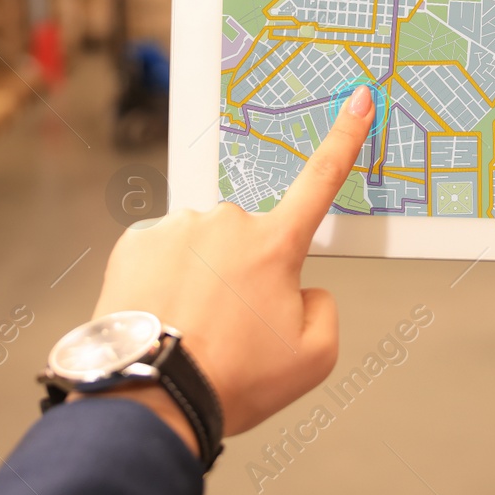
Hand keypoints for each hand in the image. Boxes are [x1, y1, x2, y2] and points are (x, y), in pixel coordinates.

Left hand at [76, 85, 376, 449]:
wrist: (149, 395)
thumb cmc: (231, 380)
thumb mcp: (312, 358)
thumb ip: (324, 308)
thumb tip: (302, 288)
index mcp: (274, 245)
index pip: (321, 180)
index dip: (345, 138)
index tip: (358, 99)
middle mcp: (226, 222)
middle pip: (250, 238)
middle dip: (246, 271)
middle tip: (230, 326)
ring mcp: (177, 227)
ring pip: (203, 245)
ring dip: (201, 275)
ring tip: (190, 326)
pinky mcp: (136, 240)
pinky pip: (163, 252)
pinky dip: (165, 278)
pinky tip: (163, 313)